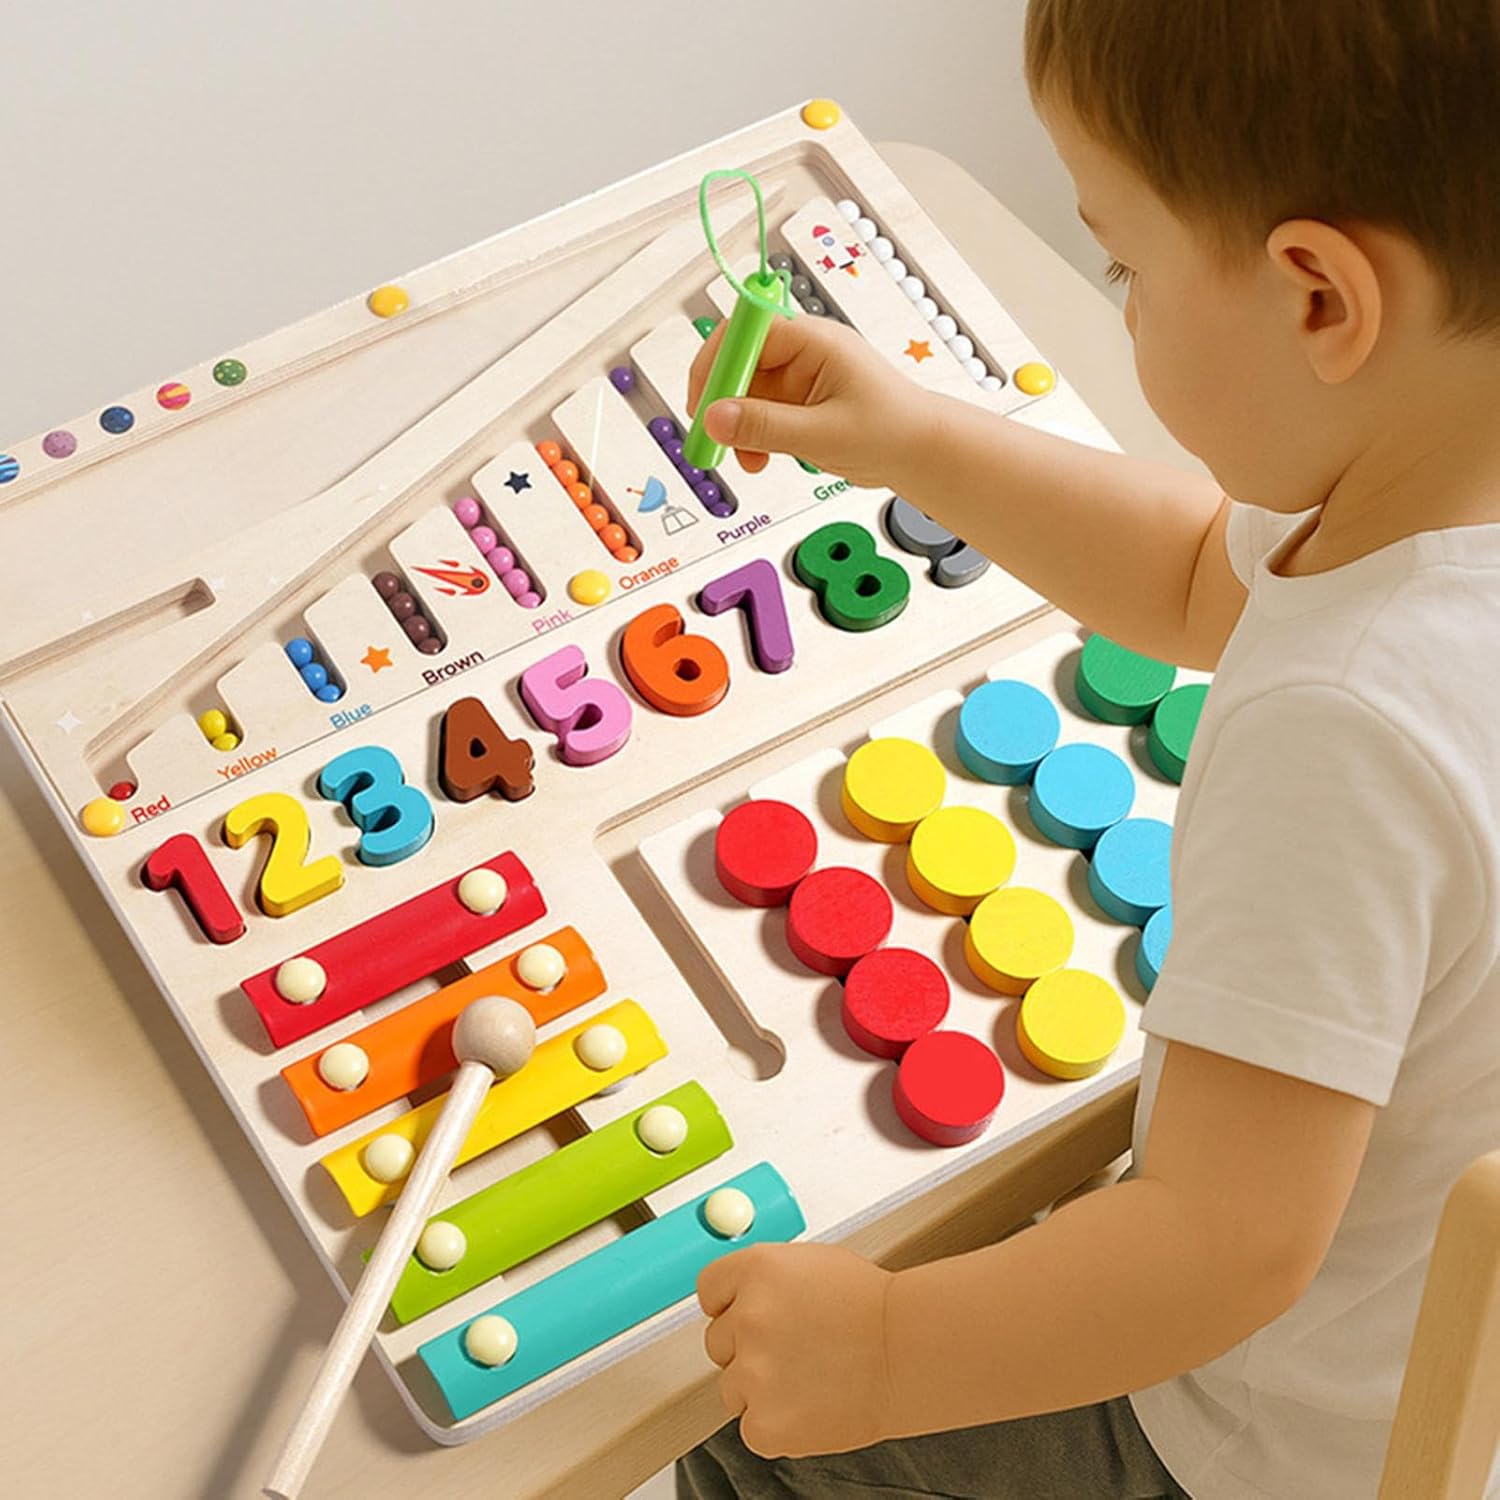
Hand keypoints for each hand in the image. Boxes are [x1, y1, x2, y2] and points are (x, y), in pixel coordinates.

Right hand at [686, 313, 933, 490]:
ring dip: (735, 427)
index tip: (701, 402)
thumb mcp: (822, 433)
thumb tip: (714, 418)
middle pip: (739, 362)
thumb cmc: (890, 431)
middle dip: (721, 401)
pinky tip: (758, 460)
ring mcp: (797, 379)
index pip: (746, 333)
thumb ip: (766, 427)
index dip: (717, 363)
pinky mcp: (796, 405)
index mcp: (812, 341)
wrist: (921, 453)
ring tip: (746, 460)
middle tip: (710, 438)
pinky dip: (750, 438)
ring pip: (743, 394)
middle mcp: (801, 352)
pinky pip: (757, 415)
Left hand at [697, 1241, 896, 1458]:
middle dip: (748, 1349)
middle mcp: (747, 1316)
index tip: (743, 1317)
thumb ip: (768, 1279)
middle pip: (718, 1342)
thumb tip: (740, 1294)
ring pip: (733, 1388)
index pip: (709, 1289)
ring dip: (761, 1389)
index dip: (727, 1305)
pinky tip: (810, 1405)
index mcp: (757, 1269)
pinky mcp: (765, 1421)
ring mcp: (753, 1371)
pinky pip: (751, 1427)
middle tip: (794, 1352)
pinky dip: (776, 1425)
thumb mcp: (813, 1264)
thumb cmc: (874, 1306)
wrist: (908, 1350)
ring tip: (810, 1379)